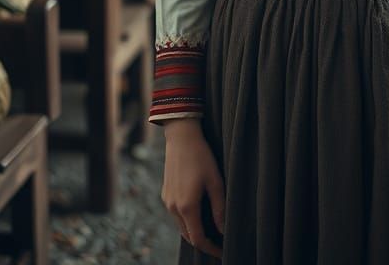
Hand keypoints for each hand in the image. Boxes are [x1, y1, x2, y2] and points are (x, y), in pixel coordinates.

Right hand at [161, 118, 225, 258]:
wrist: (181, 137)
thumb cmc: (201, 157)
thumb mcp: (215, 181)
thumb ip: (219, 208)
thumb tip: (223, 230)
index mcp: (187, 207)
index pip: (198, 239)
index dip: (211, 249)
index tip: (222, 251)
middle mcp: (173, 208)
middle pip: (188, 236)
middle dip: (203, 242)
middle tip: (219, 243)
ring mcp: (167, 201)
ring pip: (181, 226)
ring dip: (194, 231)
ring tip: (211, 229)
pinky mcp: (165, 194)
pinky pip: (176, 215)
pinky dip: (187, 220)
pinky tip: (199, 213)